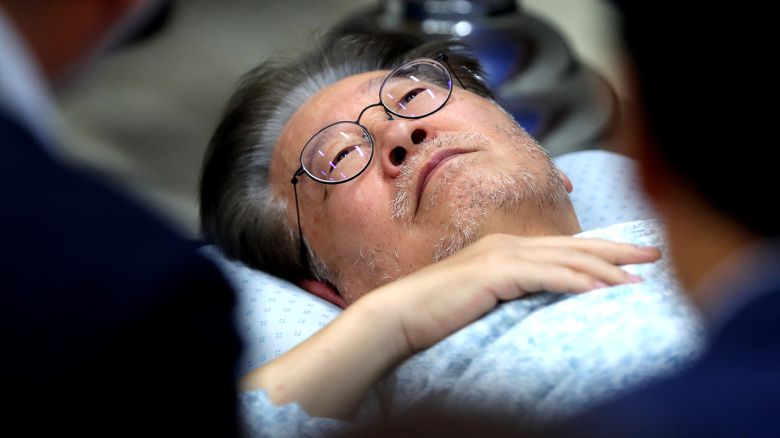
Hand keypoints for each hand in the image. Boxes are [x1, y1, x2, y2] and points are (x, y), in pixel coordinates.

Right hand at [365, 233, 660, 354]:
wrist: (399, 315)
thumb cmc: (437, 312)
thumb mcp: (484, 299)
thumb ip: (513, 294)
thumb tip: (544, 306)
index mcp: (507, 249)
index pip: (566, 247)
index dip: (604, 249)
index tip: (636, 256)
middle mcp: (509, 245)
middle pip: (576, 245)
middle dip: (619, 249)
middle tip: (655, 254)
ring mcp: (502, 255)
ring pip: (568, 260)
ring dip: (607, 271)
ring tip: (638, 282)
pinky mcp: (495, 272)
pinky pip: (547, 277)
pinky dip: (578, 284)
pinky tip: (603, 293)